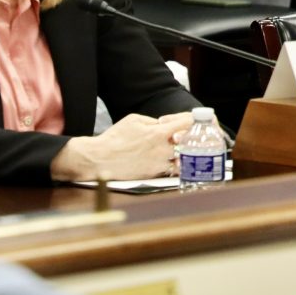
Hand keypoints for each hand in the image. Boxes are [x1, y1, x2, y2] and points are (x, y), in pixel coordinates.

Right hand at [50, 112, 196, 181]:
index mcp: (158, 132)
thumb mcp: (134, 120)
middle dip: (192, 139)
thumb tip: (165, 125)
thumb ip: (153, 121)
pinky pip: (171, 170)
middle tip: (193, 138)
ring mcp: (159, 163)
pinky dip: (175, 165)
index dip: (193, 121)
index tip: (195, 121)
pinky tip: (173, 161)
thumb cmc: (115, 138)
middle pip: (189, 143)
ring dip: (185, 154)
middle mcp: (162, 149)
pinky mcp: (154, 174)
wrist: (100, 159)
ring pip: (183, 159)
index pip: (187, 124)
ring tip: (184, 151)